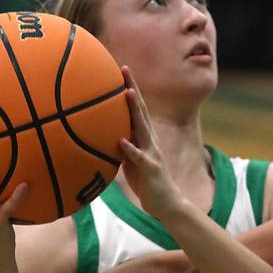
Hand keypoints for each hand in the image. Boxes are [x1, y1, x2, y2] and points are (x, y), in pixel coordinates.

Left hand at [118, 66, 185, 217]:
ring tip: (127, 93)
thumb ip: (121, 147)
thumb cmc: (146, 183)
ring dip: (135, 110)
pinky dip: (130, 149)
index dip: (129, 89)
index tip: (120, 71)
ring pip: (142, 127)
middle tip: (124, 69)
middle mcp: (149, 140)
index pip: (136, 109)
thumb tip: (106, 136)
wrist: (166, 203)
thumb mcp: (130, 161)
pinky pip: (139, 157)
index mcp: (144, 138)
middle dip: (132, 89)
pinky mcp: (151, 168)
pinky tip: (121, 141)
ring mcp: (151, 153)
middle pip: (140, 110)